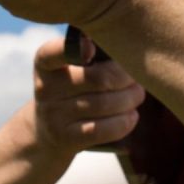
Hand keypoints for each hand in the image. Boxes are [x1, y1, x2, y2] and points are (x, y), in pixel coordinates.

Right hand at [32, 36, 144, 153]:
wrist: (45, 133)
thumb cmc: (68, 89)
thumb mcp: (66, 68)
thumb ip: (87, 52)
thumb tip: (123, 44)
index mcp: (45, 63)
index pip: (55, 52)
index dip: (75, 48)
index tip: (92, 48)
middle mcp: (45, 88)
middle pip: (97, 79)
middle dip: (125, 77)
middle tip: (137, 77)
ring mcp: (54, 115)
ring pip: (103, 104)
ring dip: (129, 99)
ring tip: (138, 94)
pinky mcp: (65, 139)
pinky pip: (100, 130)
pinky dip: (122, 122)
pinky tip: (132, 116)